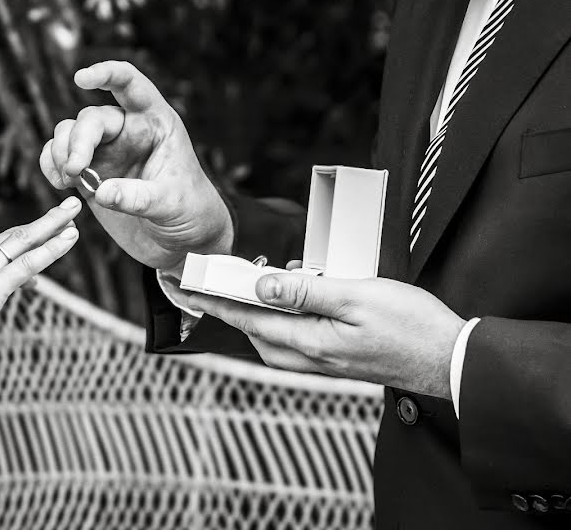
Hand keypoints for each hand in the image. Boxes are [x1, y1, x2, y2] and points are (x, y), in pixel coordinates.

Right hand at [0, 197, 81, 371]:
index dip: (8, 251)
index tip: (26, 249)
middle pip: (9, 236)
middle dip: (38, 224)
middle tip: (63, 209)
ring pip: (24, 240)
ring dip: (52, 226)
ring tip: (74, 213)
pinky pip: (30, 261)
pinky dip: (52, 247)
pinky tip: (70, 237)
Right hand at [39, 60, 232, 270]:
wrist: (181, 243)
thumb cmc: (190, 213)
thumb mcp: (172, 204)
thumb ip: (138, 198)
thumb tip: (101, 192)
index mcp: (156, 123)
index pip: (131, 85)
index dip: (107, 74)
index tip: (81, 79)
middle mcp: (128, 131)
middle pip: (91, 119)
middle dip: (77, 141)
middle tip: (75, 170)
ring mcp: (106, 152)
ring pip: (68, 134)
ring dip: (59, 152)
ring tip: (68, 180)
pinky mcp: (88, 176)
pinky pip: (58, 159)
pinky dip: (50, 166)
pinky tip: (58, 184)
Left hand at [186, 271, 466, 398]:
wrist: (449, 360)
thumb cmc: (410, 328)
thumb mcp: (357, 298)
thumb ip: (306, 292)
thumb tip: (262, 285)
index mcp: (308, 342)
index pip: (246, 319)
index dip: (214, 300)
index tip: (186, 286)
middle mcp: (308, 357)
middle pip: (253, 328)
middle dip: (231, 302)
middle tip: (215, 277)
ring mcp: (321, 360)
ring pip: (273, 332)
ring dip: (261, 306)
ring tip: (261, 275)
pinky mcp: (334, 356)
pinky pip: (294, 334)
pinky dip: (286, 312)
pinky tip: (300, 291)